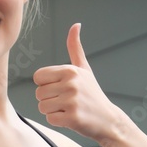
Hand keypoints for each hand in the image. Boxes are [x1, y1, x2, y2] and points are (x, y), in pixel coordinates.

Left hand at [33, 23, 118, 141]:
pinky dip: (57, 121)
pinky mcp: (72, 118)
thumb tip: (76, 25)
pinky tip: (70, 118)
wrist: (108, 119)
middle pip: (39, 93)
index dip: (46, 85)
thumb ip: (75, 48)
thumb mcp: (84, 69)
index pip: (38, 77)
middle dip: (49, 99)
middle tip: (66, 101)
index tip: (60, 88)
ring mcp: (72, 101)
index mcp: (70, 70)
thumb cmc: (92, 93)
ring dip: (52, 111)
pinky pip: (50, 119)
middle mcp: (71, 84)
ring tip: (68, 109)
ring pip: (42, 107)